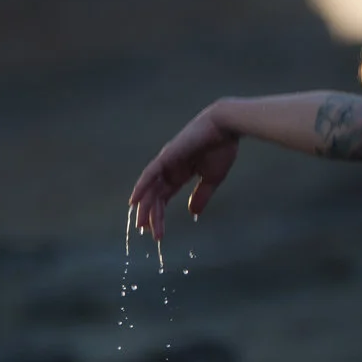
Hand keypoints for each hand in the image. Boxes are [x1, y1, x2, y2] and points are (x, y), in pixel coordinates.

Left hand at [128, 105, 240, 239]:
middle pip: (155, 196)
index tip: (158, 233)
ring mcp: (166, 162)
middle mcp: (169, 169)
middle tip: (149, 234)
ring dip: (145, 207)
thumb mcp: (212, 179)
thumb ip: (201, 195)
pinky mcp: (167, 156)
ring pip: (150, 188)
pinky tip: (134, 201)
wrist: (226, 128)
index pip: (164, 198)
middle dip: (151, 215)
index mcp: (179, 174)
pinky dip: (141, 186)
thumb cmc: (222, 148)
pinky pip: (149, 174)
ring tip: (142, 225)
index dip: (159, 215)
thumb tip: (192, 213)